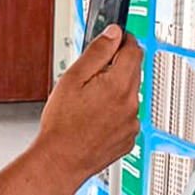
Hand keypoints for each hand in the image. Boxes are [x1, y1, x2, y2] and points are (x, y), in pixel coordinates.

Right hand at [34, 27, 143, 184]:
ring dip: (115, 91)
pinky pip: (126, 117)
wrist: (61, 161)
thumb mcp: (73, 78)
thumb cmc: (62, 125)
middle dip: (117, 66)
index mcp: (119, 85)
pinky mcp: (129, 138)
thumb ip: (97, 52)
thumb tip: (113, 33)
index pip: (134, 50)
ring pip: (129, 95)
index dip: (123, 40)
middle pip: (134, 72)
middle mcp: (131, 103)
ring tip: (88, 102)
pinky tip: (94, 119)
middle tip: (93, 73)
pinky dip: (115, 113)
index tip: (115, 38)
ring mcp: (132, 123)